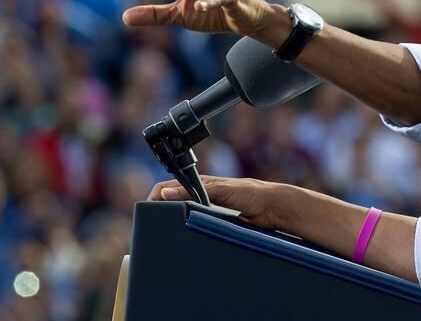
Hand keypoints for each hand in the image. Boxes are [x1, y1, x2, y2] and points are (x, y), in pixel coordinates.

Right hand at [147, 175, 284, 229]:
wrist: (272, 208)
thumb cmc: (251, 192)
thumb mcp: (221, 190)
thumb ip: (194, 191)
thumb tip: (166, 193)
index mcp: (200, 183)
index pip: (169, 187)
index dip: (156, 197)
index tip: (148, 209)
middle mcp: (201, 196)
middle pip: (173, 204)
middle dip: (162, 212)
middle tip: (154, 225)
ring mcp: (207, 211)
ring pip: (183, 218)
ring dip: (176, 223)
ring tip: (168, 233)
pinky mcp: (215, 224)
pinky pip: (196, 228)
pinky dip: (189, 231)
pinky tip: (186, 238)